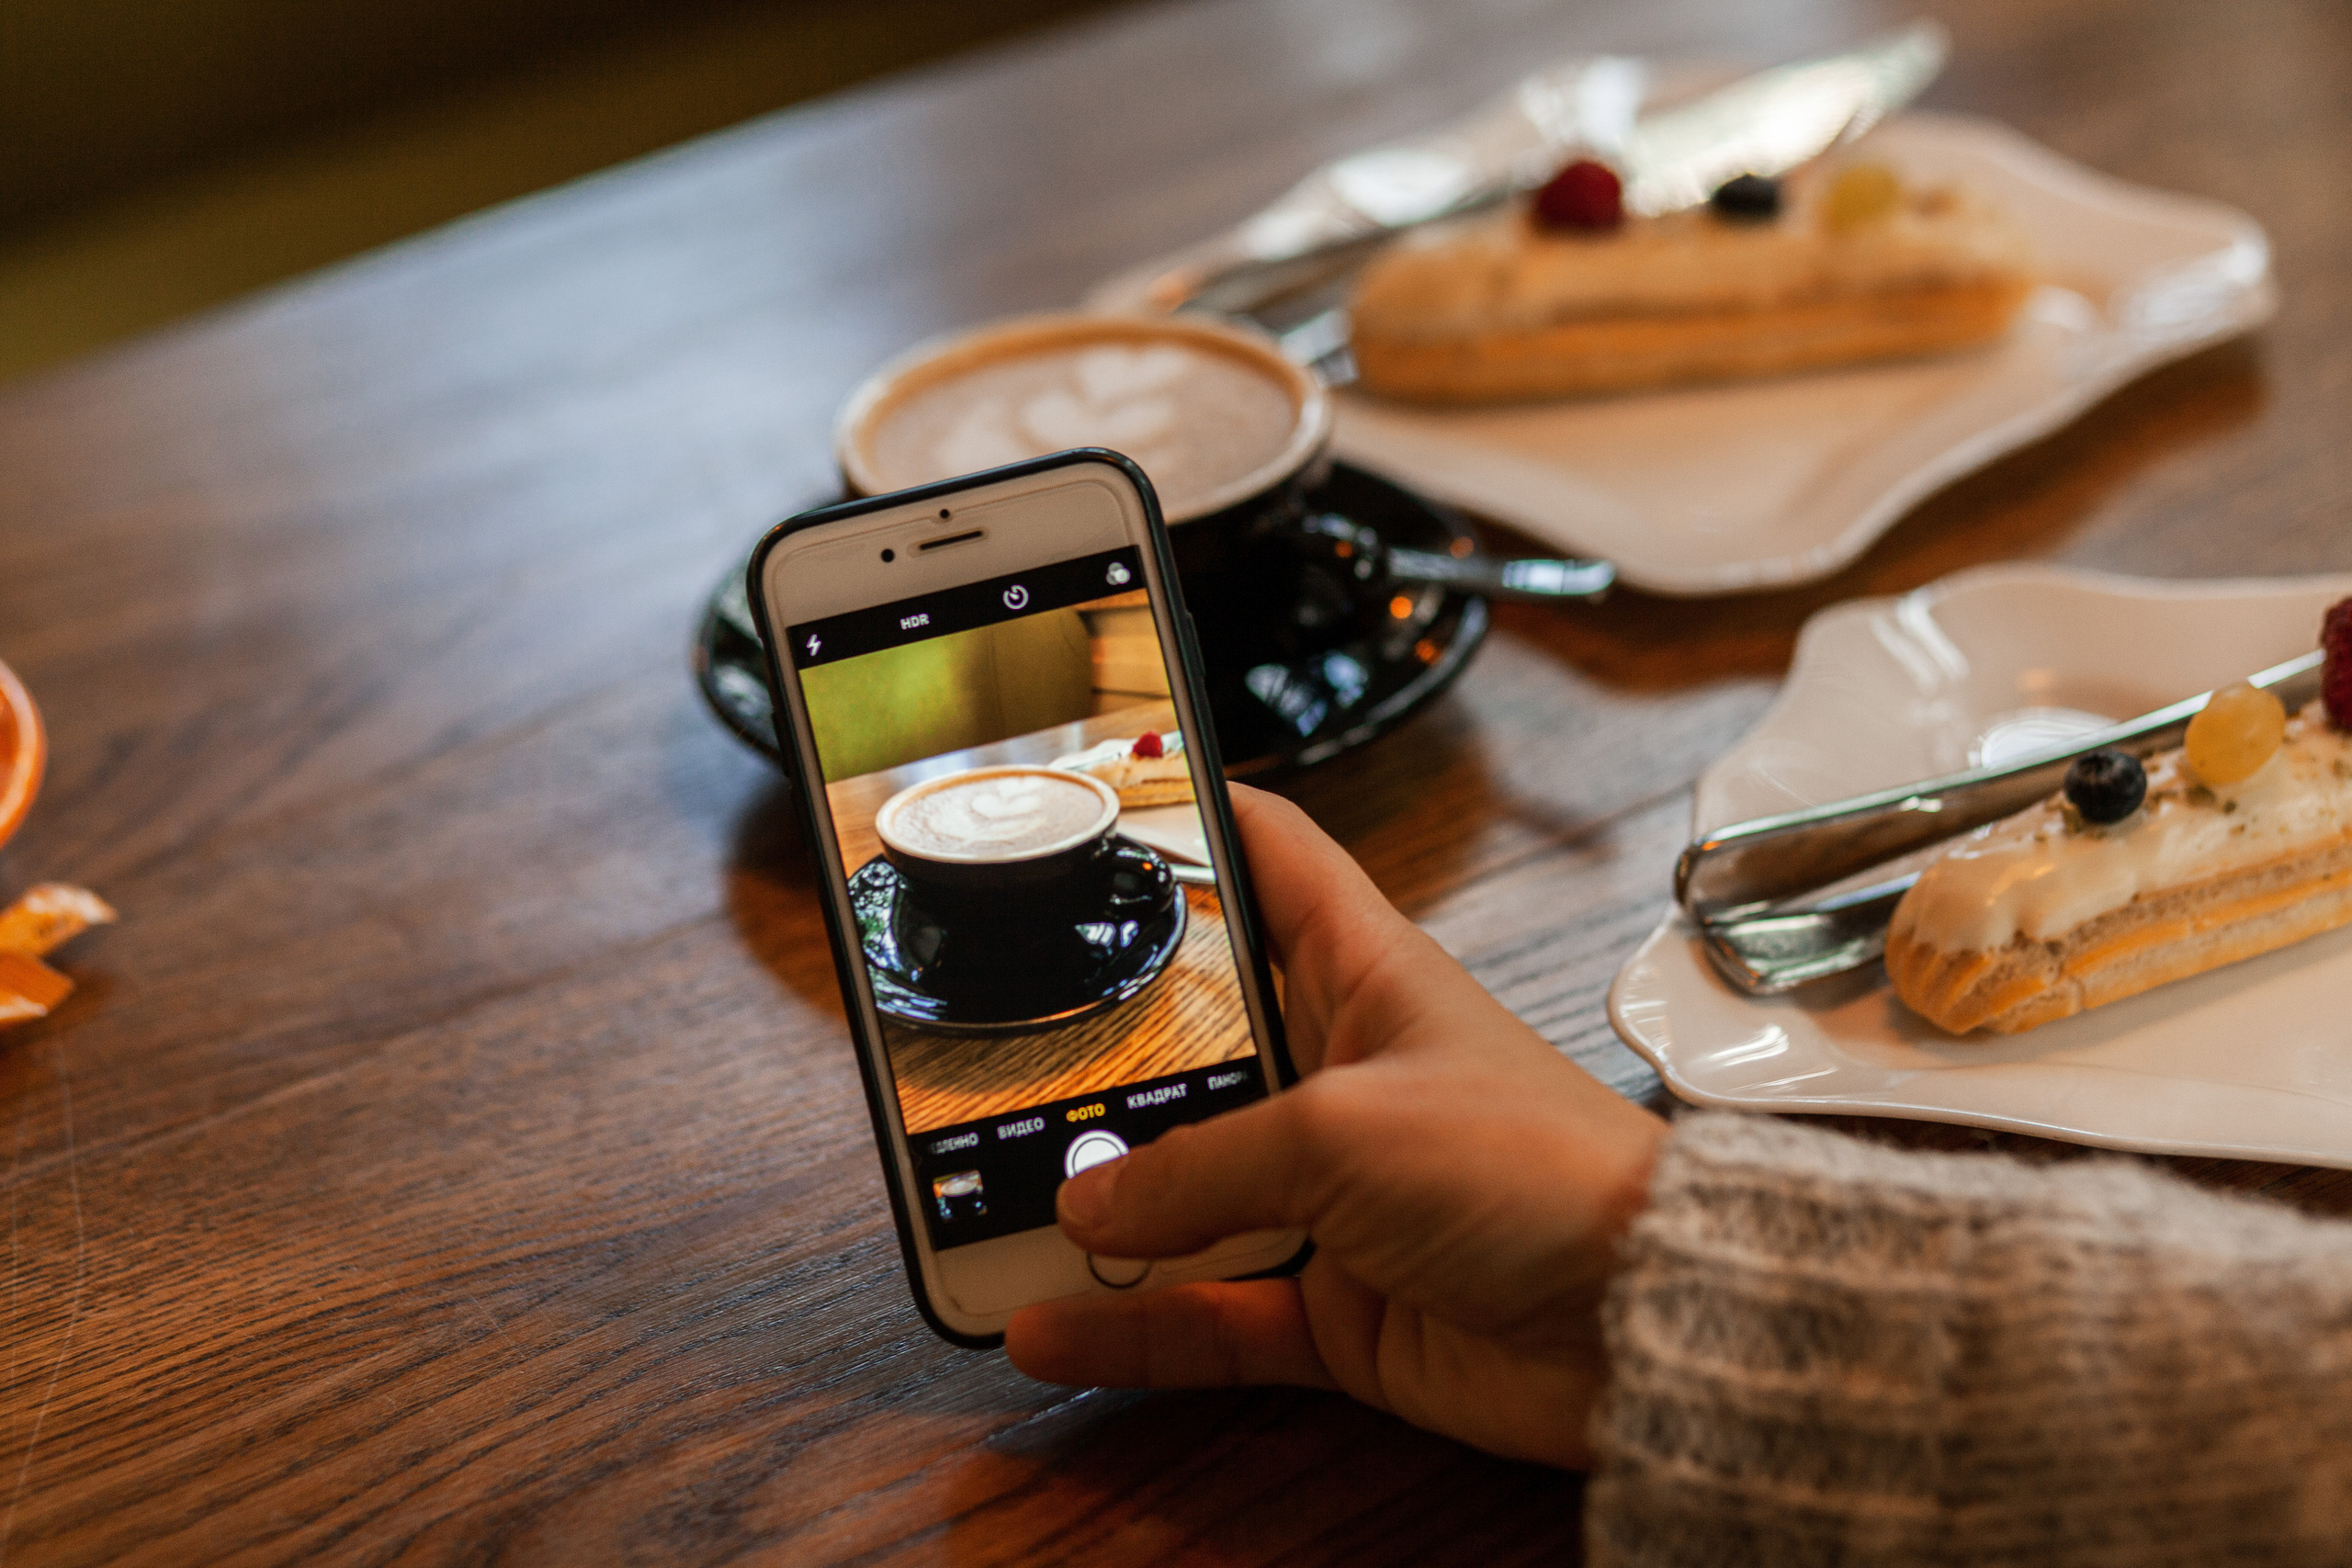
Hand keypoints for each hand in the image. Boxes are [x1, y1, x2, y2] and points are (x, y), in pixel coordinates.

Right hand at [1005, 786, 1665, 1465]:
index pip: (1272, 859)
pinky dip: (1130, 1328)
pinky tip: (1047, 1330)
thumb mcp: (1342, 1132)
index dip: (1196, 817)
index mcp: (1366, 976)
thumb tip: (1090, 1201)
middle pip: (1195, 1042)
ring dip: (1096, 1213)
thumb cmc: (1538, 1170)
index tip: (1103, 798)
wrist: (1640, 1322)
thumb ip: (1201, 1164)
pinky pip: (1208, 1313)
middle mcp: (1341, 1075)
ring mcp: (1334, 1195)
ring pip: (1184, 1194)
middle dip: (1100, 1053)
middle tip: (997, 1045)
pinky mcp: (1335, 1304)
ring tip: (988, 1210)